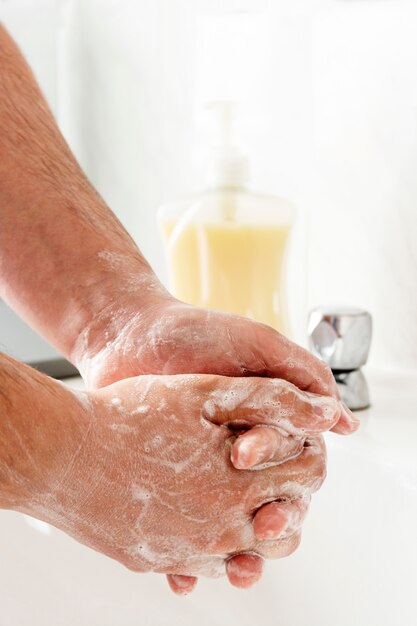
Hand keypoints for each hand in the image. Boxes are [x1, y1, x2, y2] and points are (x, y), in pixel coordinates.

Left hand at [72, 296, 357, 592]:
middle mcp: (244, 447)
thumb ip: (302, 375)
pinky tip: (184, 572)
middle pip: (273, 499)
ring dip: (239, 551)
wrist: (129, 336)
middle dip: (273, 521)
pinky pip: (186, 527)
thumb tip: (346, 422)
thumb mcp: (257, 343)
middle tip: (261, 530)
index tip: (265, 484)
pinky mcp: (172, 480)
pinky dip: (189, 556)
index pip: (299, 463)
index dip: (292, 480)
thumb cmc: (196, 333)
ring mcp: (206, 466)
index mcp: (270, 419)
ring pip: (234, 522)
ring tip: (236, 569)